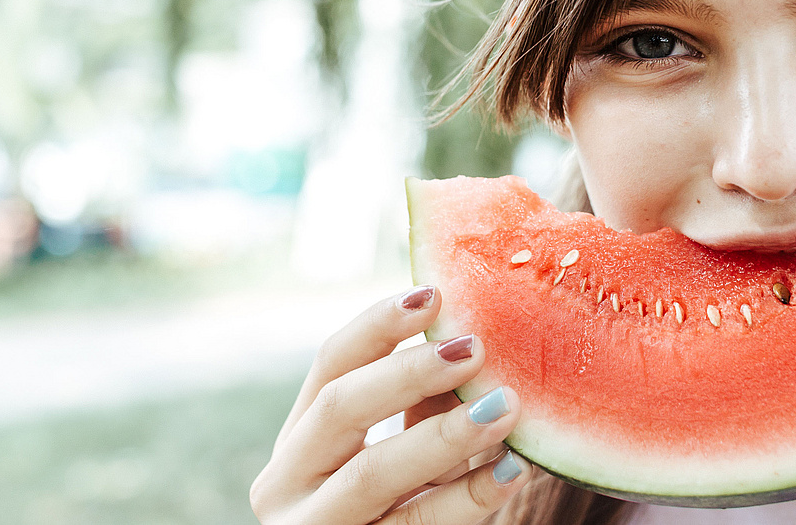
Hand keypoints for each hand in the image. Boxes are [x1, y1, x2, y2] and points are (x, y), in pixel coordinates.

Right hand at [250, 286, 533, 523]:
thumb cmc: (398, 518)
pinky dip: (465, 499)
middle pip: (341, 410)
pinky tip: (508, 472)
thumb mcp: (399, 461)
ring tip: (505, 409)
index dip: (379, 326)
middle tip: (475, 349)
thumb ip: (419, 410)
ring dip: (444, 436)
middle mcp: (286, 488)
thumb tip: (473, 333)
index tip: (433, 293)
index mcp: (297, 445)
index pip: (328, 367)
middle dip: (409, 374)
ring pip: (373, 475)